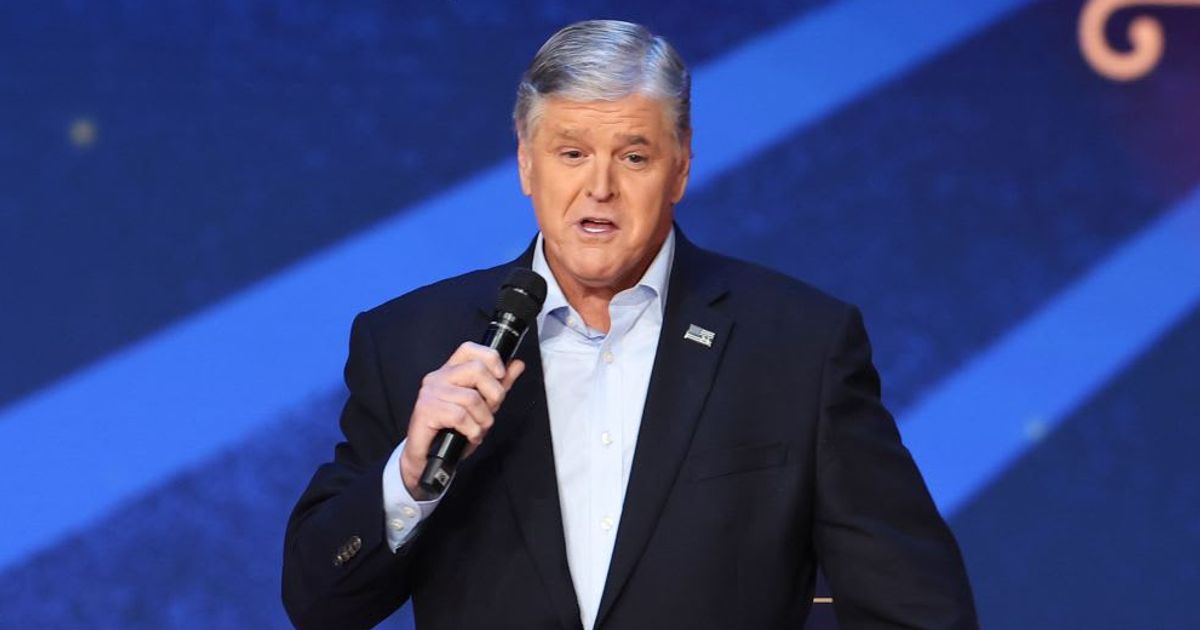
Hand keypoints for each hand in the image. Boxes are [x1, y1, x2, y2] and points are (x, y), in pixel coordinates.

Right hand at [400, 341, 525, 497]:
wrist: (427, 458)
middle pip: (476, 370)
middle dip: (494, 394)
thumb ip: (498, 384)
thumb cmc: (452, 431)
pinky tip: (471, 436)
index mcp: (450, 372)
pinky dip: (472, 430)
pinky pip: (460, 416)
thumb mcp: (481, 406)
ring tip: (479, 429)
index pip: (469, 349)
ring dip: (483, 420)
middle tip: (491, 410)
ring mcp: (430, 393)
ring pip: (472, 398)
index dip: (490, 357)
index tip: (501, 375)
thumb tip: (516, 364)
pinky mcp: (425, 410)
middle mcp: (438, 377)